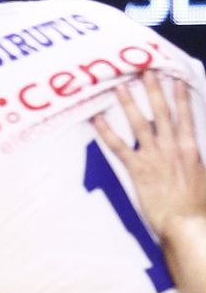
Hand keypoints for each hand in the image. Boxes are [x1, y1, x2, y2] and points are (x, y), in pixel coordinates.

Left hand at [92, 70, 205, 240]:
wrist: (185, 221)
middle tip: (144, 71)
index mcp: (190, 146)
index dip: (179, 96)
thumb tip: (187, 146)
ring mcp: (153, 157)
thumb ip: (193, 156)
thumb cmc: (195, 203)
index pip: (185, 114)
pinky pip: (119, 147)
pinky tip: (97, 121)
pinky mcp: (138, 169)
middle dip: (153, 90)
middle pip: (162, 112)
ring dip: (129, 104)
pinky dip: (107, 133)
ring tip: (119, 87)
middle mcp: (172, 146)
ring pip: (139, 124)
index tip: (174, 78)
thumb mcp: (202, 173)